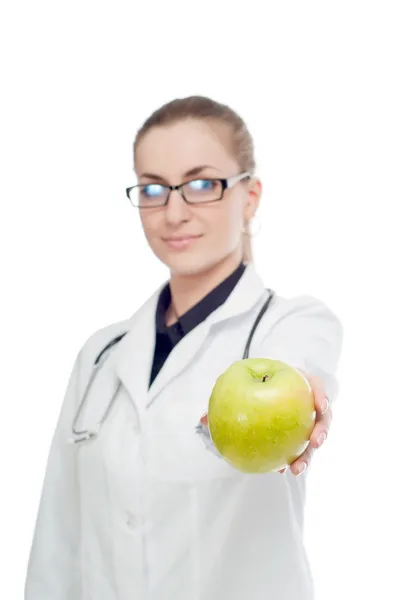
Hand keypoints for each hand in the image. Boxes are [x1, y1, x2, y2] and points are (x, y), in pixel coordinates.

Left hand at [200, 371, 331, 476]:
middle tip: (314, 442)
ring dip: (308, 454)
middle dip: (321, 430)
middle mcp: (306, 402)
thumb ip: (226, 398)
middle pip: (321, 417)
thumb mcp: (240, 384)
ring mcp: (305, 421)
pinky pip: (298, 448)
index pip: (315, 386)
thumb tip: (202, 420)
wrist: (258, 391)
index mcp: (298, 383)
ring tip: (297, 468)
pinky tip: (282, 470)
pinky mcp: (299, 436)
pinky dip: (292, 459)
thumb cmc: (251, 383)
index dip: (321, 394)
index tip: (319, 405)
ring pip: (313, 438)